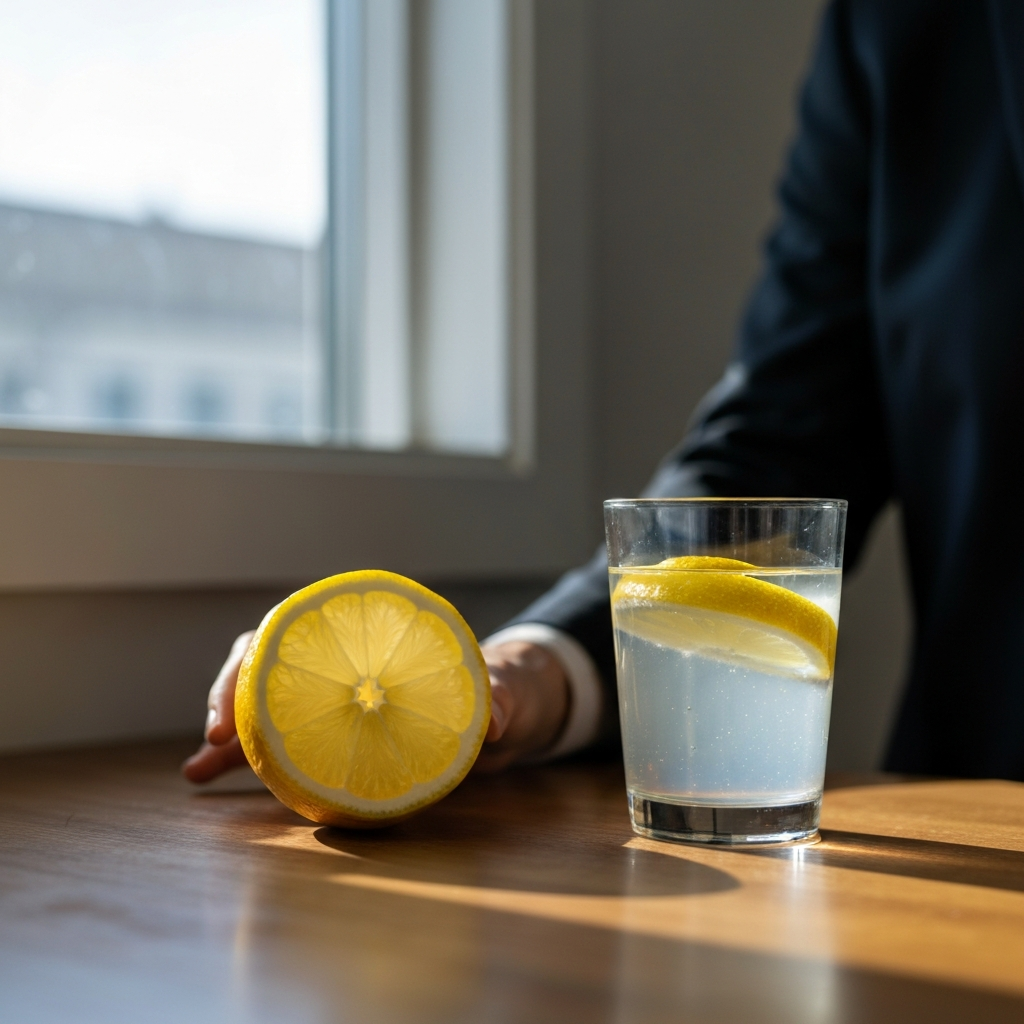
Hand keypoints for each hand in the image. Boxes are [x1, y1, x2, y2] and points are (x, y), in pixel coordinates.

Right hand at [181, 634, 569, 781]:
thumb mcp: (506, 691)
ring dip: (230, 734)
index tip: (239, 699)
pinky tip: (211, 782)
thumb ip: (500, 700)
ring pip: (268, 707)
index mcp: (376, 638)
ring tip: (198, 770)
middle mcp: (348, 665)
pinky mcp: (339, 736)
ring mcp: (339, 700)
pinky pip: (286, 745)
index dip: (261, 658)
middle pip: (272, 664)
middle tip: (216, 738)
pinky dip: (248, 762)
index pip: (303, 630)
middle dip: (235, 695)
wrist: (509, 713)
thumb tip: (491, 722)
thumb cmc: (502, 688)